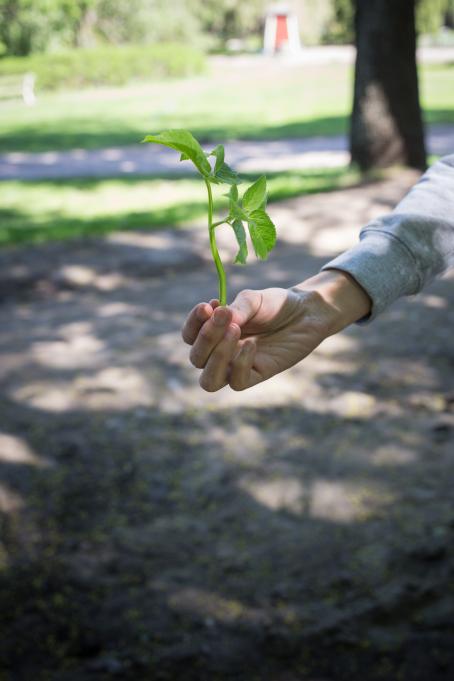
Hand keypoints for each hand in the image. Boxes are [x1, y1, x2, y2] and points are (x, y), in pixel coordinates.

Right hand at [182, 271, 370, 391]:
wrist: (307, 312)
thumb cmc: (276, 304)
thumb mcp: (253, 299)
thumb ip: (237, 308)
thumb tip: (221, 318)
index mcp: (215, 332)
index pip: (190, 336)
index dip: (193, 323)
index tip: (208, 305)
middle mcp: (222, 352)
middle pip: (197, 358)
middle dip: (207, 336)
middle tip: (226, 315)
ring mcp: (238, 366)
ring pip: (209, 380)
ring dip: (216, 358)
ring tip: (233, 331)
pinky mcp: (258, 375)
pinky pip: (237, 383)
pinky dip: (240, 365)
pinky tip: (252, 344)